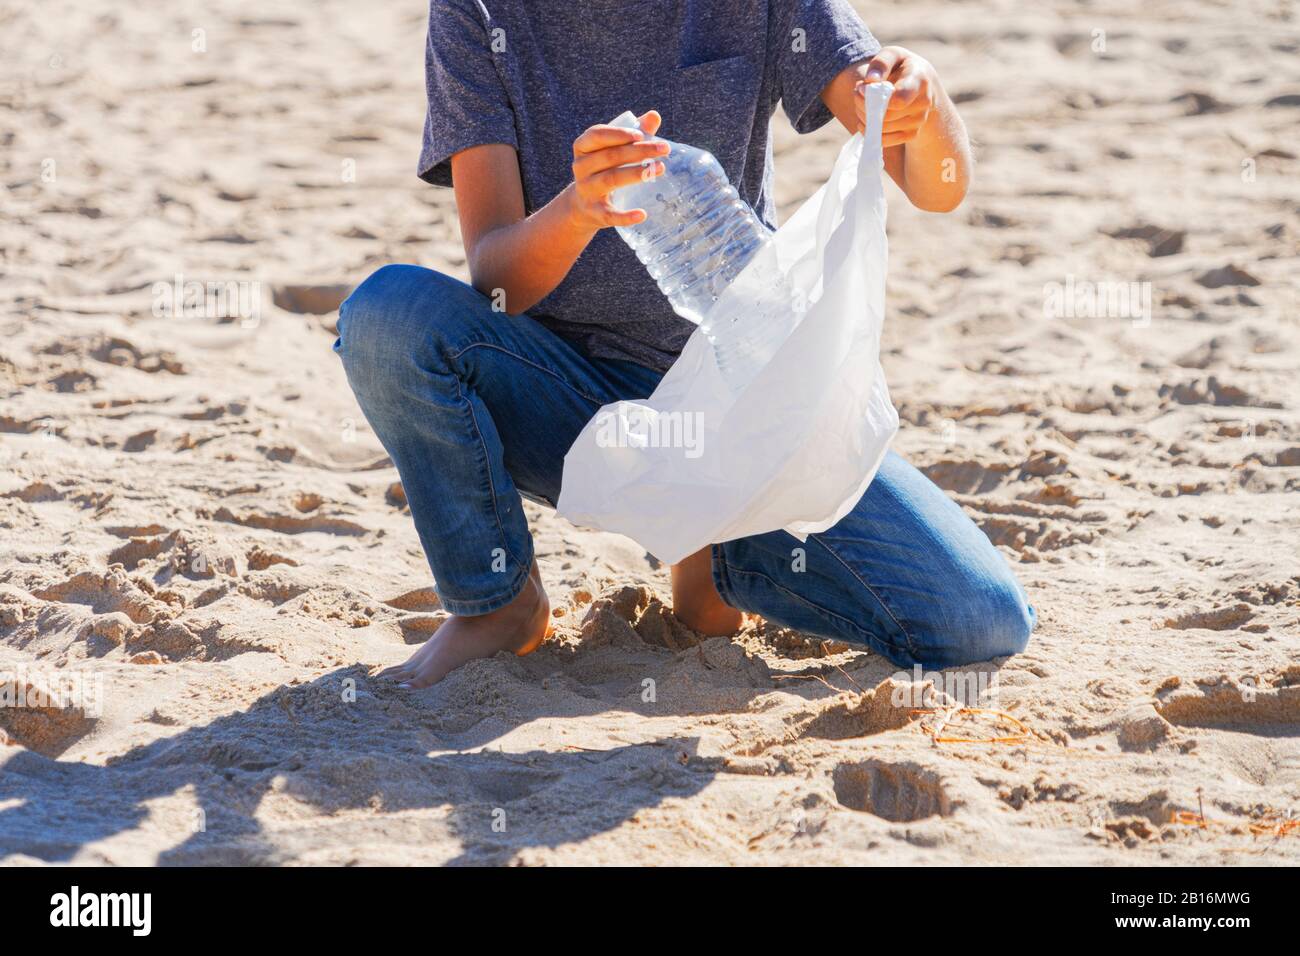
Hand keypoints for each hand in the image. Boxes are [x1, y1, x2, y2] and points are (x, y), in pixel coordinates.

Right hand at [565, 111, 668, 232]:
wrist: (584, 206)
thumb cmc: (605, 168)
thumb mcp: (613, 149)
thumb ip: (634, 132)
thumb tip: (654, 116)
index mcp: (583, 147)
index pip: (597, 135)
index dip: (619, 134)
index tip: (642, 135)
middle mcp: (580, 167)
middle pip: (610, 156)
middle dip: (639, 151)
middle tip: (665, 149)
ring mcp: (586, 190)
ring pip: (611, 179)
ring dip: (636, 174)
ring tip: (660, 169)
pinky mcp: (594, 212)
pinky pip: (609, 215)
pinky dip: (625, 216)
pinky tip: (642, 215)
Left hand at [854, 47, 941, 148]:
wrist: (924, 85)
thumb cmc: (903, 67)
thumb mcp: (894, 55)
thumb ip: (881, 63)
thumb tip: (870, 81)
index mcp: (919, 79)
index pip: (899, 99)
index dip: (877, 99)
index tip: (863, 88)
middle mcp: (923, 102)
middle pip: (886, 115)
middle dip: (864, 106)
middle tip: (857, 94)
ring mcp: (919, 120)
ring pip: (882, 129)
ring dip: (865, 118)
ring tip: (863, 104)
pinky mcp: (912, 134)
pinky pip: (885, 140)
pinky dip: (870, 132)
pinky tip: (867, 120)